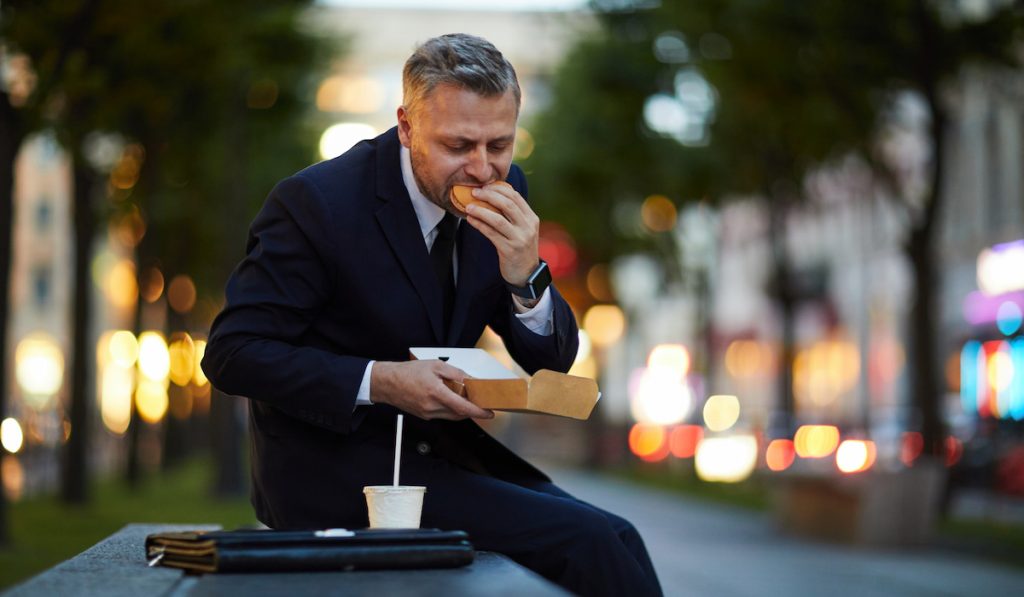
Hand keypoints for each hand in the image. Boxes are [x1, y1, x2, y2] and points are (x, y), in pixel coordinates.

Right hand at [370, 360, 493, 419]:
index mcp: (435, 393)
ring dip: (461, 410)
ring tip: (464, 398)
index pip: (462, 407)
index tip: (489, 413)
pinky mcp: (424, 416)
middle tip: (479, 402)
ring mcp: (427, 414)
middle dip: (472, 410)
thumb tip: (469, 380)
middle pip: (459, 414)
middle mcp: (431, 407)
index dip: (478, 412)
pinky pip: (442, 415)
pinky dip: (450, 409)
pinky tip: (450, 399)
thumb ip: (455, 373)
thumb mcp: (435, 365)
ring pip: (452, 416)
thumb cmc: (407, 372)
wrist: (387, 383)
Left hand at [464, 182, 539, 286]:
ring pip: (498, 219)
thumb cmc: (520, 247)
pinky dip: (480, 225)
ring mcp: (519, 239)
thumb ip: (513, 214)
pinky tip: (471, 220)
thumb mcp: (522, 229)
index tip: (485, 185)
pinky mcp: (510, 250)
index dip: (499, 189)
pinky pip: (491, 234)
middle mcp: (527, 227)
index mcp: (531, 218)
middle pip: (507, 205)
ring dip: (481, 211)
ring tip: (468, 206)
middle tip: (475, 192)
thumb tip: (494, 194)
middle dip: (489, 196)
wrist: (527, 273)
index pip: (515, 197)